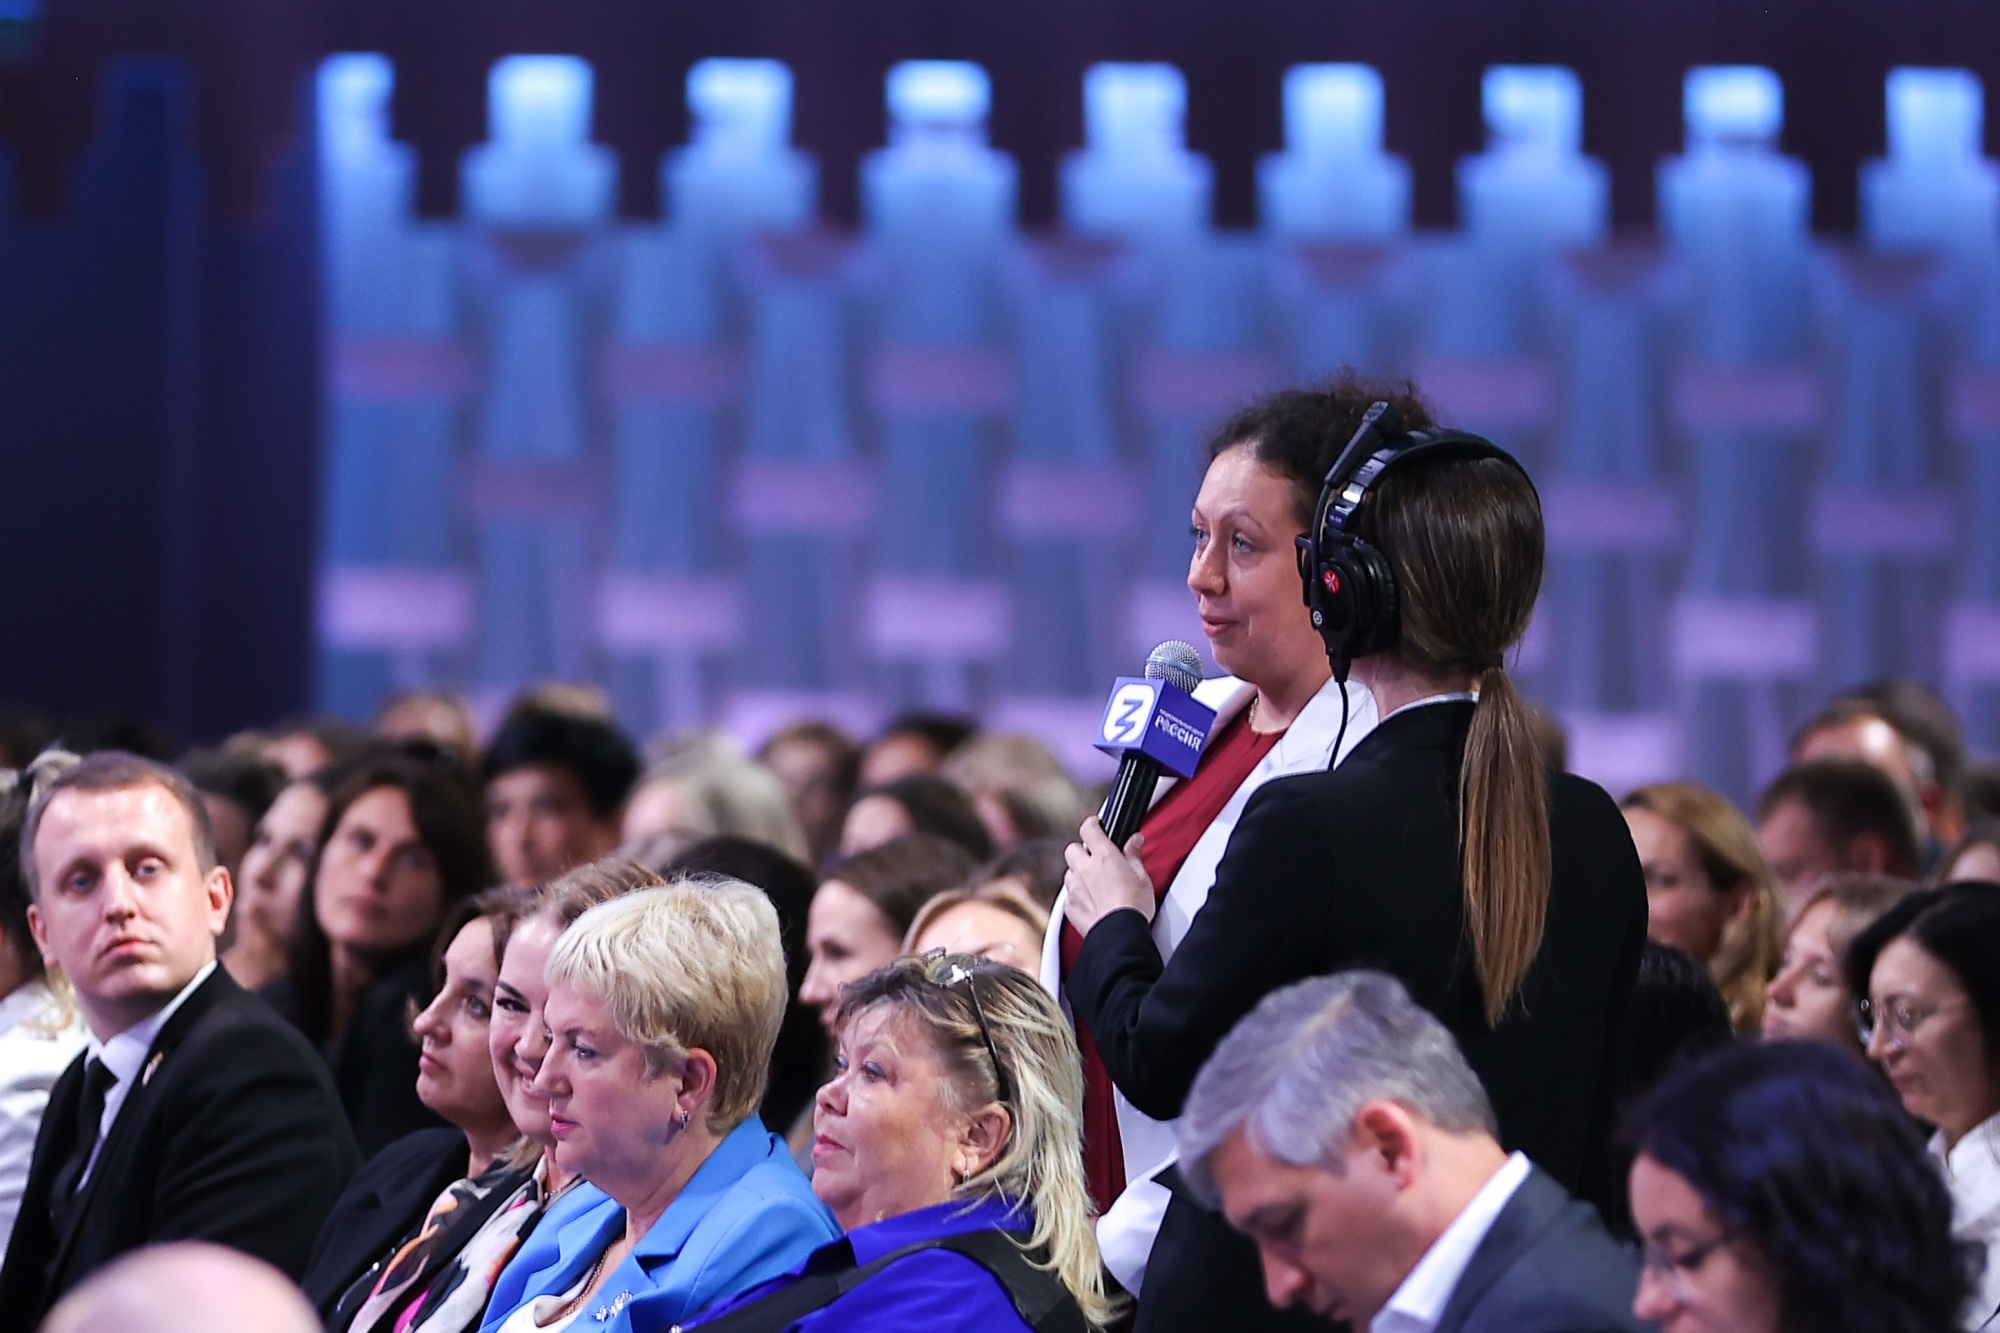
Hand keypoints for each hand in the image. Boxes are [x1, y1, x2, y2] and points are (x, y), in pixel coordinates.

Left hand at [1063, 815, 1154, 935]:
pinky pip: (1069, 894)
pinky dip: (1077, 895)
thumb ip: (1134, 854)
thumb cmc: (1133, 906)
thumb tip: (1135, 840)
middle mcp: (1084, 869)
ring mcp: (1074, 888)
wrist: (1120, 933)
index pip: (1088, 828)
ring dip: (1079, 873)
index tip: (1097, 825)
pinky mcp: (1070, 906)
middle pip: (1073, 848)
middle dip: (1082, 850)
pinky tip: (1091, 901)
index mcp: (1103, 856)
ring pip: (1069, 872)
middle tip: (1096, 857)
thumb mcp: (1142, 876)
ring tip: (1095, 882)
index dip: (1093, 824)